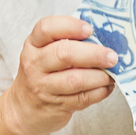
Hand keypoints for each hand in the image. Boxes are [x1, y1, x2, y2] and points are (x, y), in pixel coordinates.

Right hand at [3, 15, 115, 134]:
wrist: (23, 109)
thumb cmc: (41, 74)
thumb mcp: (43, 52)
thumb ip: (66, 41)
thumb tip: (103, 37)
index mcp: (33, 44)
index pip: (46, 28)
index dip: (70, 26)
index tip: (89, 29)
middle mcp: (35, 64)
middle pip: (64, 54)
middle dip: (94, 54)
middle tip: (112, 56)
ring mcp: (44, 87)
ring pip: (76, 80)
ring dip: (100, 76)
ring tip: (112, 74)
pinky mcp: (57, 106)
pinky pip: (83, 98)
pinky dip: (100, 92)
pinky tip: (106, 86)